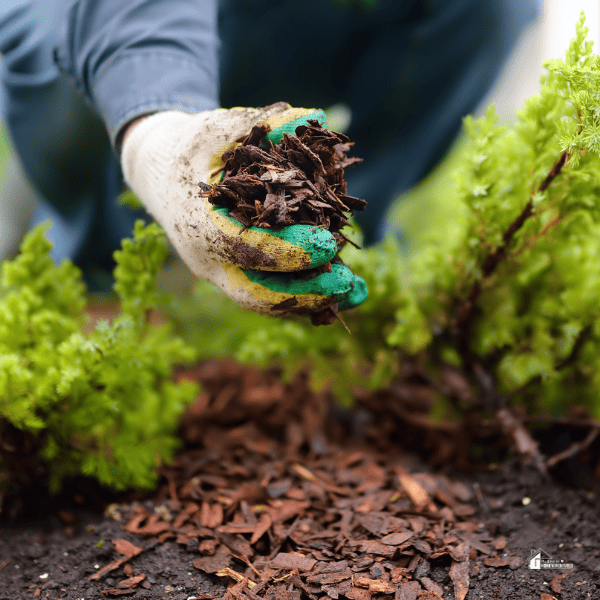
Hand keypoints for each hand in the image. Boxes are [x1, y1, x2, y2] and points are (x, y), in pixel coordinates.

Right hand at [120, 103, 366, 315]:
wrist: (159, 173)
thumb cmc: (191, 147)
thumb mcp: (218, 127)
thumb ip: (262, 123)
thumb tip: (313, 119)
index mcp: (197, 223)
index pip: (243, 247)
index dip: (287, 251)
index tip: (328, 244)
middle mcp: (207, 258)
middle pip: (256, 293)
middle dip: (304, 293)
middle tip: (348, 284)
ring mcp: (220, 272)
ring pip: (266, 301)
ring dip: (312, 302)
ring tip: (356, 294)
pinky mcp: (234, 275)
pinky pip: (270, 294)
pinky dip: (305, 297)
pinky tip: (340, 292)